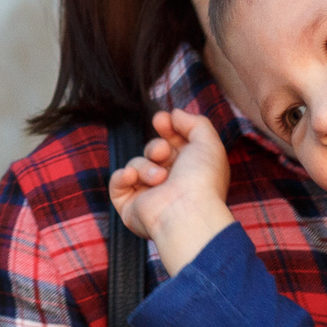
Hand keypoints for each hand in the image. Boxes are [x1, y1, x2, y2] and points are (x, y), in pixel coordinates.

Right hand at [108, 110, 233, 266]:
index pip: (174, 142)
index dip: (167, 128)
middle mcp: (171, 183)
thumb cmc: (201, 180)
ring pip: (136, 164)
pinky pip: (117, 183)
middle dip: (156, 147)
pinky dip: (122, 177)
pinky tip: (132, 178)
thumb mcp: (208, 142)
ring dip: (146, 167)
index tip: (161, 120)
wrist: (186, 212)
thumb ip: (195, 122)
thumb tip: (175, 114)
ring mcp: (150, 195)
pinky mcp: (131, 206)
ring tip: (160, 178)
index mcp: (191, 170)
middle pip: (154, 151)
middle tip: (162, 152)